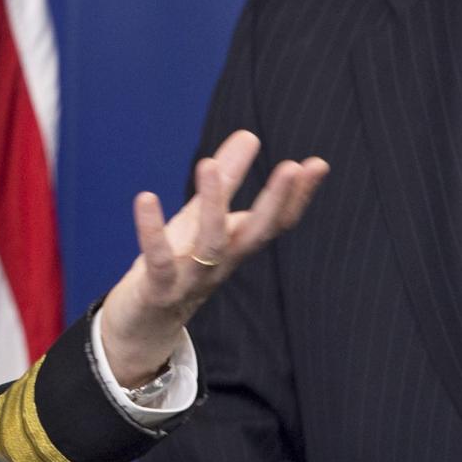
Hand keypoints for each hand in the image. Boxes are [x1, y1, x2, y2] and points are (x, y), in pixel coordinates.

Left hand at [97, 130, 327, 385]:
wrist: (144, 327)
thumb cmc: (177, 264)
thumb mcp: (201, 217)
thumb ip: (226, 178)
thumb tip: (249, 134)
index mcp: (236, 244)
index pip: (276, 221)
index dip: (298, 196)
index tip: (317, 164)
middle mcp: (222, 263)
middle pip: (257, 234)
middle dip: (276, 201)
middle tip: (292, 166)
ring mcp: (192, 279)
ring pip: (210, 244)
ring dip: (212, 206)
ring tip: (208, 165)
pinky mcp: (159, 289)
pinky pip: (159, 260)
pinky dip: (152, 231)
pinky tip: (146, 198)